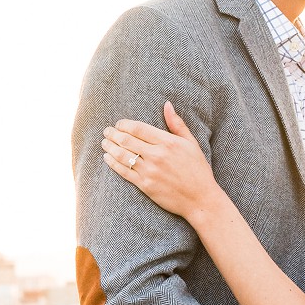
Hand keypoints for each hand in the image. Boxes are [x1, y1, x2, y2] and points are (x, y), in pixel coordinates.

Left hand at [103, 102, 219, 220]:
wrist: (200, 199)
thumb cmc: (197, 170)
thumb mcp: (191, 143)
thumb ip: (177, 124)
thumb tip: (167, 104)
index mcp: (168, 142)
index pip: (138, 128)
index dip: (124, 124)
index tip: (119, 123)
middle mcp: (157, 155)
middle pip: (127, 140)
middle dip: (113, 134)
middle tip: (107, 131)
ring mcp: (149, 171)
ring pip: (122, 155)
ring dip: (110, 147)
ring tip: (104, 142)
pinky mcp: (145, 185)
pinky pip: (124, 172)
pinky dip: (113, 163)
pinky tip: (107, 158)